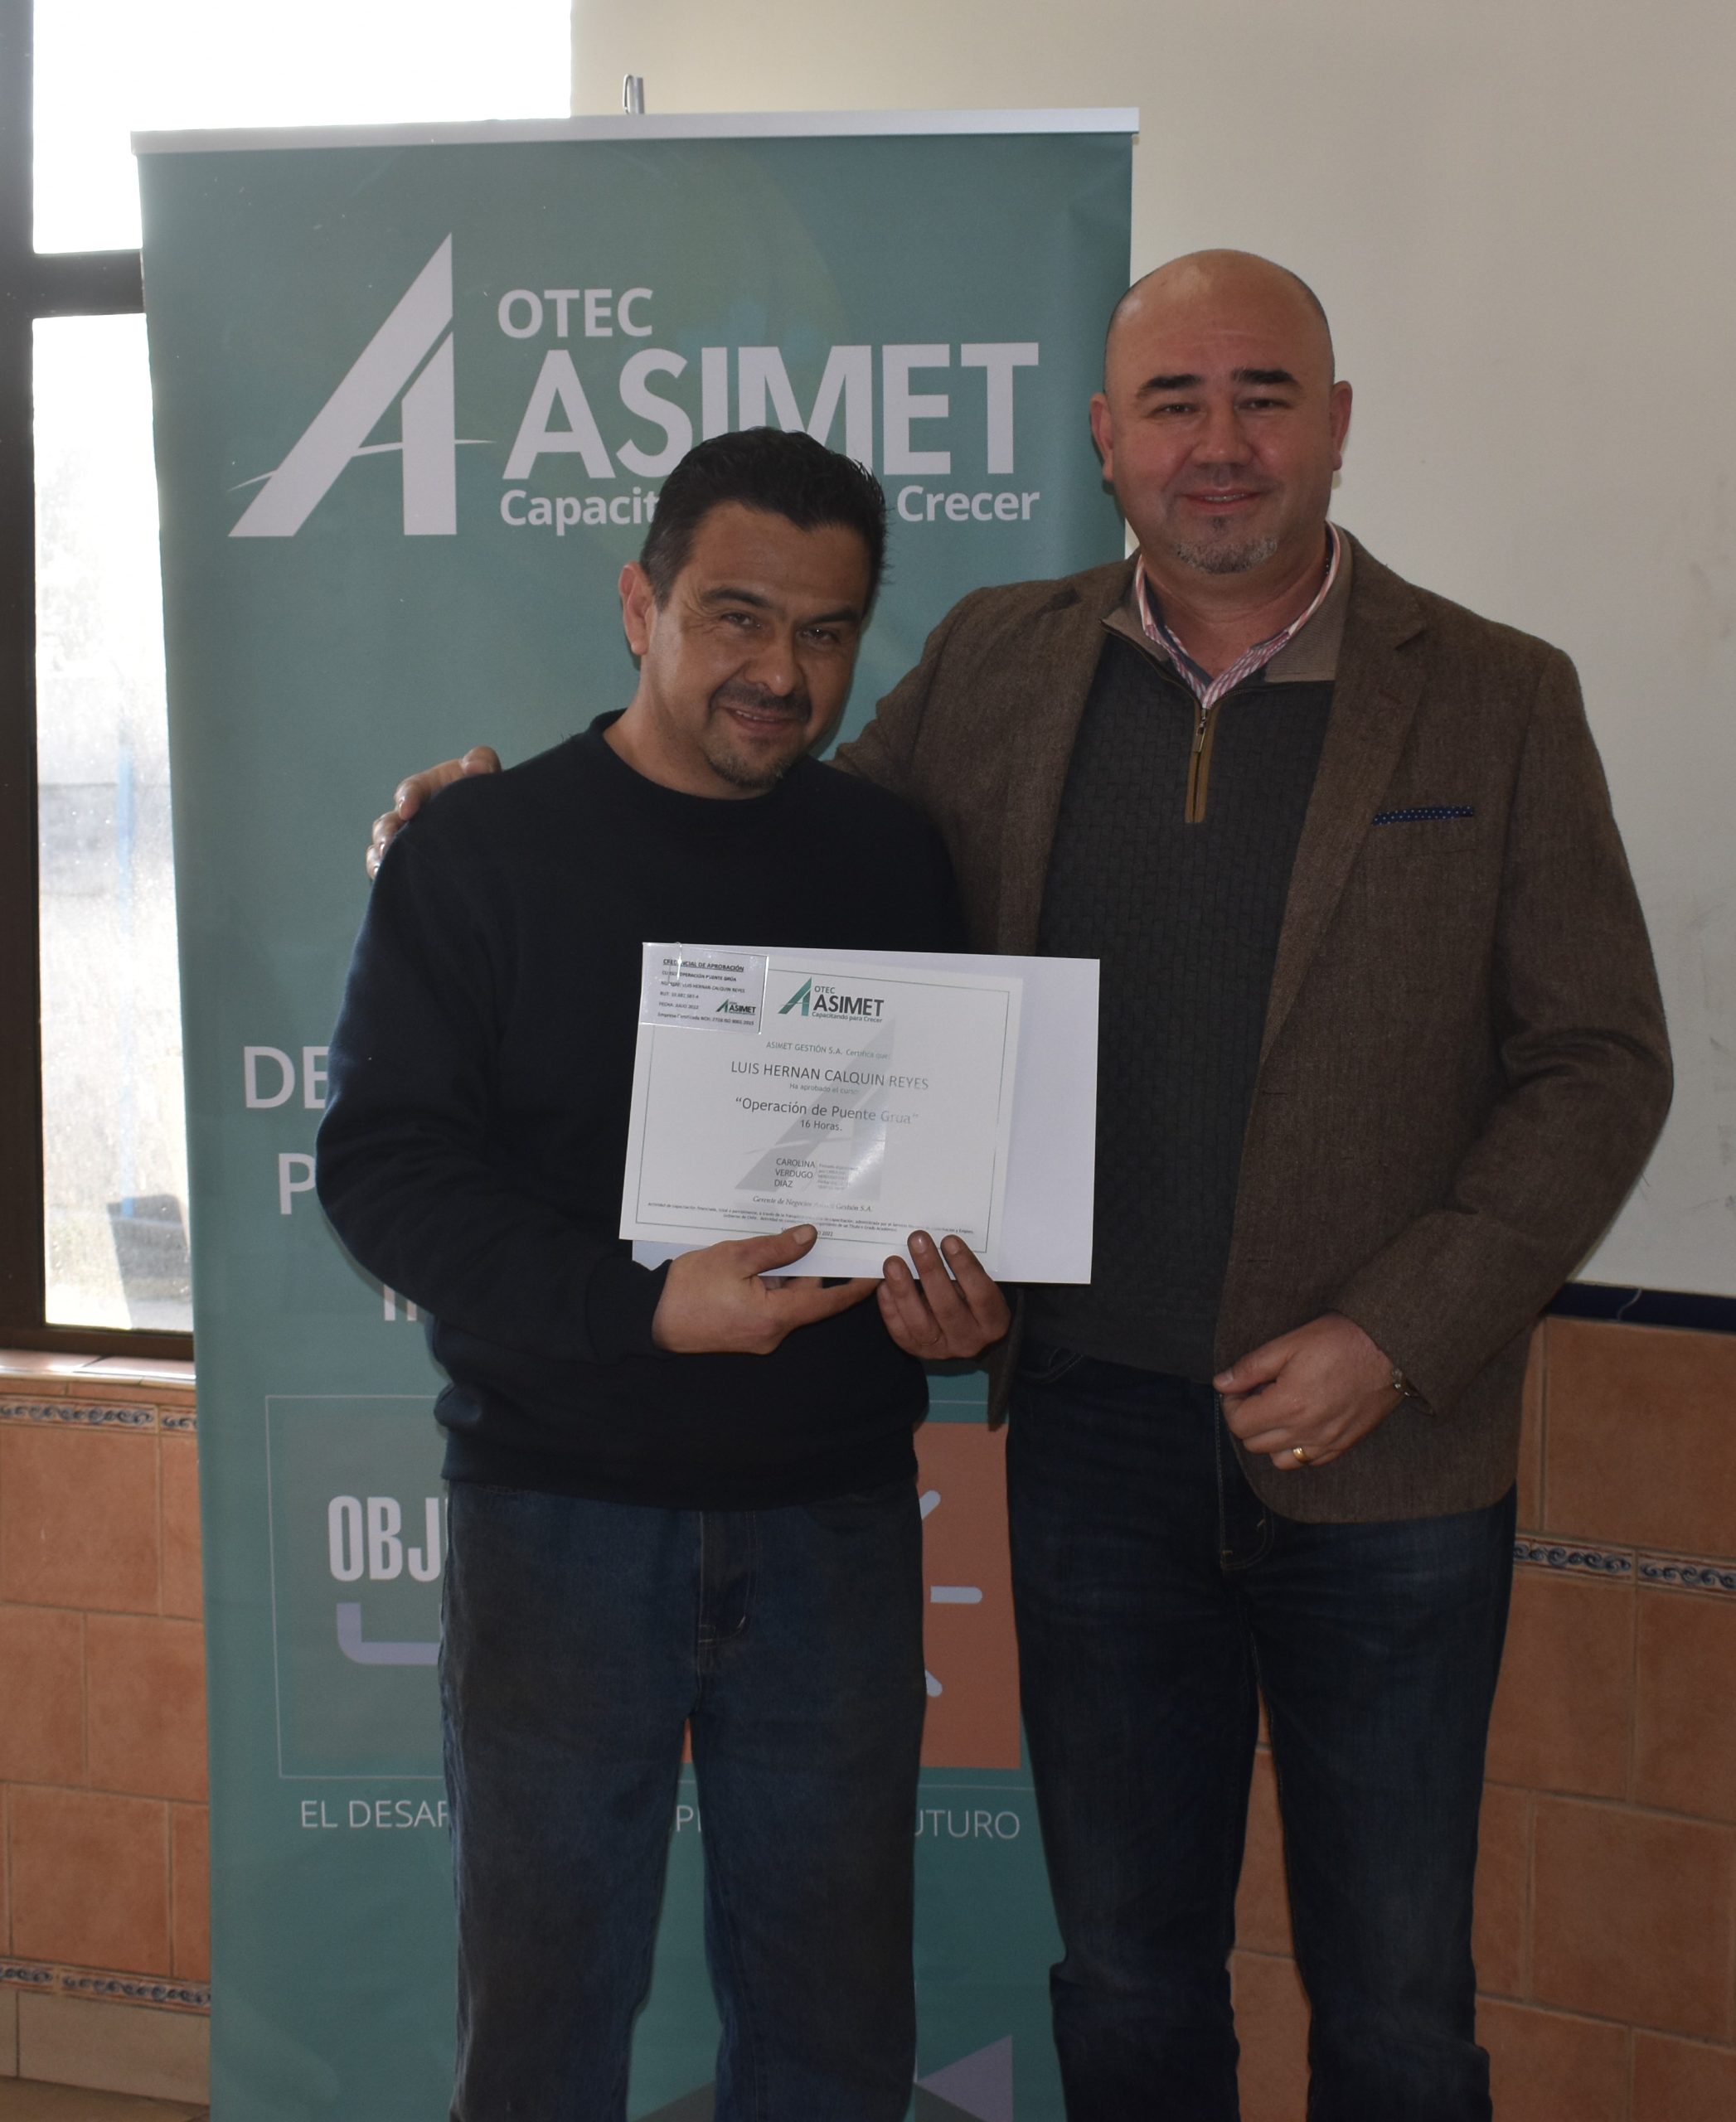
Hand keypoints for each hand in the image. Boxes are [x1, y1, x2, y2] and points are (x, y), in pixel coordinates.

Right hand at [366, 745, 501, 878]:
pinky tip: (387, 883)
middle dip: (385, 833)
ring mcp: (409, 841)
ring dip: (379, 857)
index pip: (410, 790)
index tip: (407, 810)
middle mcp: (411, 817)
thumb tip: (474, 766)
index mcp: (425, 790)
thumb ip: (482, 761)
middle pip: (388, 823)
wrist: (496, 829)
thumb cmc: (483, 796)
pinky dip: (384, 876)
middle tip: (387, 845)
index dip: (406, 798)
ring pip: (384, 848)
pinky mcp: (410, 863)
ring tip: (382, 868)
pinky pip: (391, 871)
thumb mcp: (485, 772)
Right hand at [651, 1225, 876, 1354]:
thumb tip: (810, 1237)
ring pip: (786, 1298)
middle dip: (812, 1265)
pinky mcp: (746, 1332)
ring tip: (783, 1238)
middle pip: (806, 1295)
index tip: (876, 1271)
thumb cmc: (690, 1289)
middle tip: (825, 1232)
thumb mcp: (735, 1257)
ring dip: (786, 1272)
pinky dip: (770, 1283)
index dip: (855, 1287)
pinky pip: (769, 1304)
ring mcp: (759, 1335)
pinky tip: (761, 1259)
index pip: (828, 1302)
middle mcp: (773, 1332)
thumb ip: (776, 1248)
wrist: (652, 1320)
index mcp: (776, 1317)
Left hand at [877, 1232, 1010, 1359]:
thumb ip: (966, 1270)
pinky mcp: (916, 1350)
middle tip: (917, 1240)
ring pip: (920, 1322)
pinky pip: (900, 1330)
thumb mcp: (982, 1287)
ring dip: (904, 1289)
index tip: (949, 1240)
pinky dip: (890, 1306)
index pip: (981, 1295)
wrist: (966, 1335)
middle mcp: (968, 1340)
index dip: (965, 1267)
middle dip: (930, 1270)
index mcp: (993, 1322)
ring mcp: (940, 1350)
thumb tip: (938, 1241)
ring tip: (893, 1262)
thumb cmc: (974, 1301)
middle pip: (947, 1307)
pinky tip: (885, 1284)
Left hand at [1215, 1313, 1407, 1471]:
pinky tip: (1302, 1422)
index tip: (1240, 1387)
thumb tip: (1222, 1383)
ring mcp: (1327, 1442)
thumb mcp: (1289, 1344)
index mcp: (1288, 1406)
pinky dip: (1296, 1448)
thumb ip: (1251, 1367)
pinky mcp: (1344, 1445)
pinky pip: (1308, 1461)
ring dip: (1270, 1438)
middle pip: (1254, 1443)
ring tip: (1279, 1409)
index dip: (1232, 1404)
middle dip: (1249, 1419)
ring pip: (1279, 1459)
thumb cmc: (1341, 1341)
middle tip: (1260, 1393)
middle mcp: (1306, 1432)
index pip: (1239, 1423)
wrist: (1391, 1349)